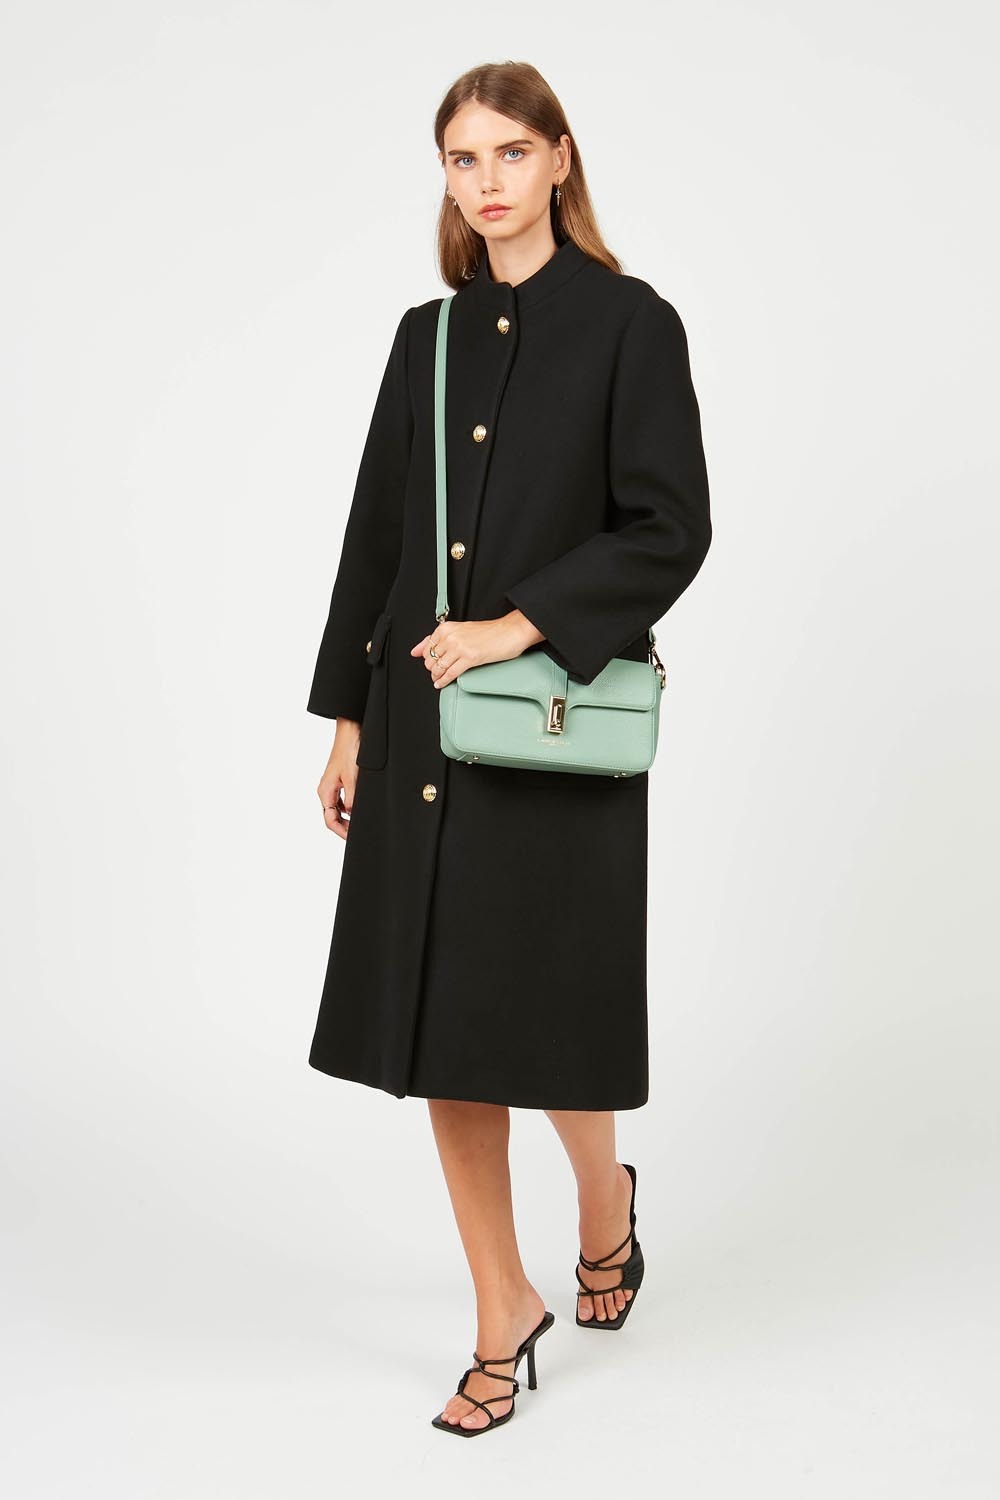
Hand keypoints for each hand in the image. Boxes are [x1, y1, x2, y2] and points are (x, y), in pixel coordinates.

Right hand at [316, 719, 360, 839]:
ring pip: (338, 809)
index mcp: (325, 791)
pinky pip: (343, 800)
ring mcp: (333, 785)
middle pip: (332, 817)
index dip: (341, 832)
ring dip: (348, 818)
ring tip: (361, 824)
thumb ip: (352, 800)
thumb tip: (352, 815)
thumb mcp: (353, 778)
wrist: (351, 731)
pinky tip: (361, 809)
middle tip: (359, 834)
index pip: (330, 820)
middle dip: (344, 828)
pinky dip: (350, 808)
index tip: (352, 839)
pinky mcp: (341, 780)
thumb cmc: (349, 751)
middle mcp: (327, 790)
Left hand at [410, 609, 543, 689]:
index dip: (428, 659)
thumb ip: (437, 640)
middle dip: (432, 668)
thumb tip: (415, 651)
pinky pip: (450, 673)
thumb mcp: (460, 630)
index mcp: (447, 628)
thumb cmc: (489, 632)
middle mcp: (450, 636)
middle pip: (430, 659)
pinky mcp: (469, 658)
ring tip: (438, 680)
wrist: (509, 631)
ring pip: (438, 667)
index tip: (432, 663)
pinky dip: (443, 681)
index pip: (427, 648)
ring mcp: (459, 647)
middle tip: (437, 673)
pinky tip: (441, 684)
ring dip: (436, 676)